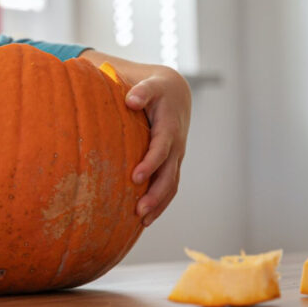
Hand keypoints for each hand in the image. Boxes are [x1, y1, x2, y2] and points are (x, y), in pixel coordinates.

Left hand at [122, 65, 190, 225]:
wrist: (176, 94)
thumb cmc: (156, 89)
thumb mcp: (151, 85)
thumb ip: (141, 91)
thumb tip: (131, 100)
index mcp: (169, 127)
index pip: (161, 149)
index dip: (150, 164)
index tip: (134, 178)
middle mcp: (176, 146)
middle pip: (169, 174)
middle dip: (155, 194)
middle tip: (138, 210)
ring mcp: (176, 157)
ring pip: (171, 185)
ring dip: (159, 204)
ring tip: (141, 221)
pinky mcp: (172, 164)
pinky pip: (169, 187)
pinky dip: (160, 204)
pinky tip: (145, 219)